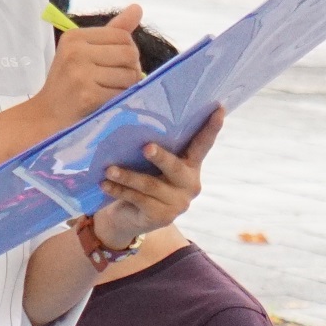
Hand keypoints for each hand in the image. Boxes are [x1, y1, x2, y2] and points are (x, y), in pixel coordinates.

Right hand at [35, 11, 146, 131]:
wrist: (46, 116)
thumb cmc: (69, 83)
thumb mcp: (84, 51)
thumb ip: (113, 31)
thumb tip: (138, 7)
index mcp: (75, 37)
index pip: (122, 36)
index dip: (128, 51)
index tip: (117, 65)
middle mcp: (76, 52)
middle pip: (130, 54)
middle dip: (131, 69)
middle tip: (118, 81)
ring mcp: (81, 74)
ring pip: (130, 75)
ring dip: (128, 87)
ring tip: (110, 92)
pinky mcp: (88, 95)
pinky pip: (122, 94)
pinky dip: (121, 100)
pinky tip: (107, 103)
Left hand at [96, 107, 222, 243]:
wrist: (131, 217)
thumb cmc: (142, 179)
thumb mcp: (150, 163)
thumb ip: (153, 146)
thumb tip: (132, 117)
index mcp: (191, 165)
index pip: (203, 144)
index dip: (211, 128)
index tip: (219, 109)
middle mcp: (190, 183)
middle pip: (175, 167)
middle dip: (160, 157)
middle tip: (146, 147)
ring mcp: (178, 203)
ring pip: (150, 185)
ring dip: (127, 176)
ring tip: (109, 170)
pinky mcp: (162, 216)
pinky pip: (138, 199)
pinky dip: (120, 190)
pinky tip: (105, 184)